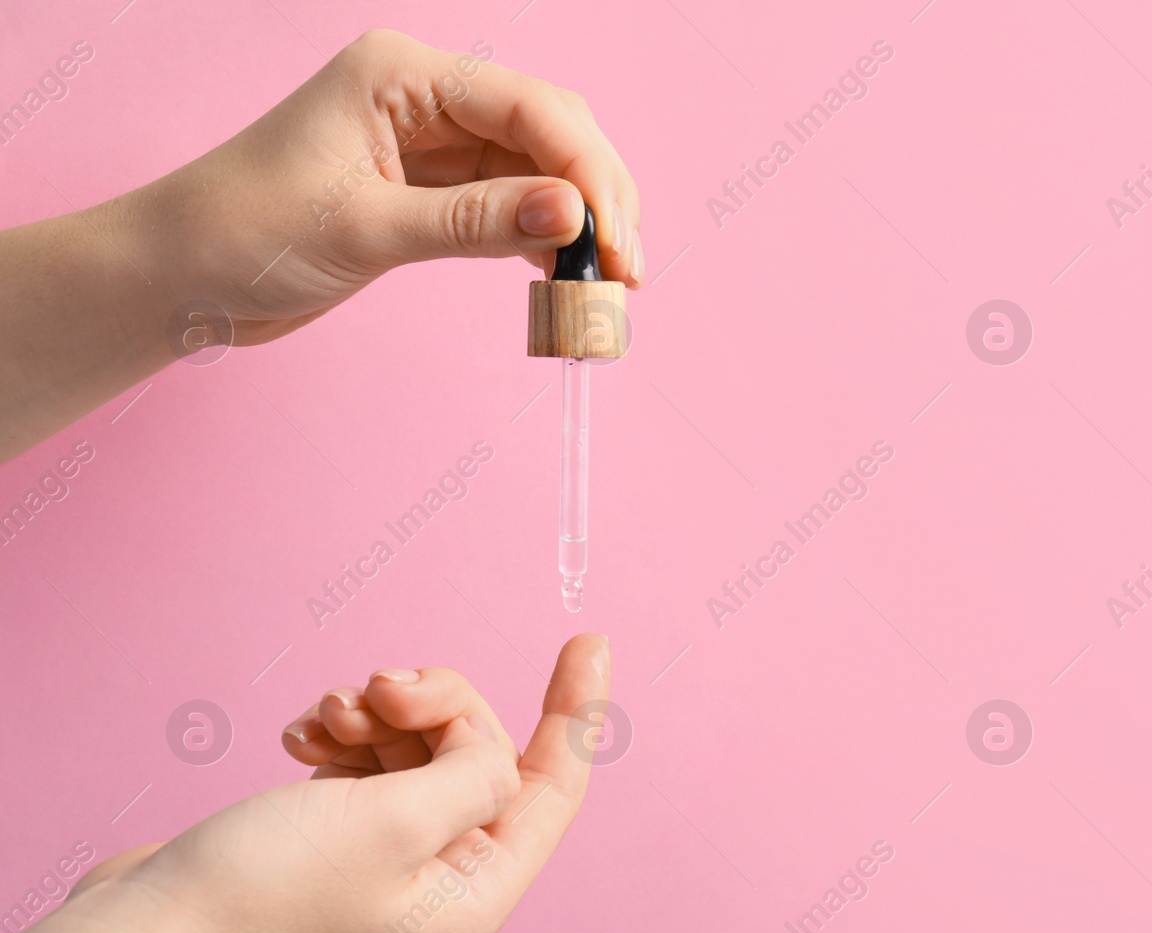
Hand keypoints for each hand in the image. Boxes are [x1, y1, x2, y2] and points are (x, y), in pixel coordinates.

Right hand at [0, 634, 609, 932]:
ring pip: (417, 747)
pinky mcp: (334, 838)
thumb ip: (472, 772)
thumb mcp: (398, 819)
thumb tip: (496, 756)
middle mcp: (440, 880)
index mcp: (476, 894)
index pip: (553, 786)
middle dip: (433, 704)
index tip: (588, 640)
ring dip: (377, 714)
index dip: (575, 710)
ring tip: (326, 718)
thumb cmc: (266, 893)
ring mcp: (385, 859)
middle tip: (381, 688)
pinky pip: (367, 761)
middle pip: (475, 752)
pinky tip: (302, 735)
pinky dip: (341, 734)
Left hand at [143, 28, 641, 349]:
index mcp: (402, 74)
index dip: (587, 175)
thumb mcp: (365, 228)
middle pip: (548, 132)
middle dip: (595, 198)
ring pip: (537, 171)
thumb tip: (574, 217)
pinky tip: (563, 276)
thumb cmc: (244, 234)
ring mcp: (428, 142)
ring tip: (604, 288)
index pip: (530, 108)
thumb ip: (475, 221)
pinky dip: (541, 239)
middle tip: (623, 275)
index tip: (616, 247)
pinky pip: (508, 203)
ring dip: (576, 224)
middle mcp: (424, 96)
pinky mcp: (426, 188)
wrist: (176, 276)